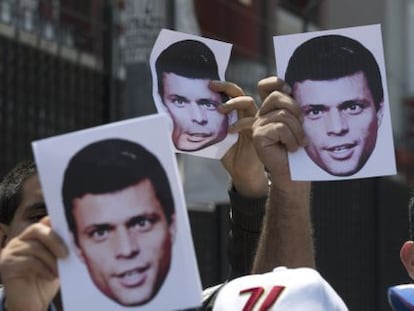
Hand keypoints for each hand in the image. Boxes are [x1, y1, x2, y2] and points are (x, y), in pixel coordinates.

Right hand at [0, 217, 67, 310]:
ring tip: (59, 271)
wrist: (32, 303)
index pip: (43, 222)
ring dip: (51, 260)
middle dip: (55, 240)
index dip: (56, 224)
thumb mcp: (56, 260)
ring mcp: (11, 252)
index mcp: (31, 237)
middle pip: (37, 229)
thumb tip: (71, 232)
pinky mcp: (6, 265)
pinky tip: (50, 276)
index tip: (70, 230)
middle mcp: (19, 241)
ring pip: (35, 247)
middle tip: (66, 254)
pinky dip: (43, 268)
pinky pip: (29, 261)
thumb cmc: (46, 280)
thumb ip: (60, 245)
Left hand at [209, 80, 267, 197]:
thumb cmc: (231, 155)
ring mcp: (254, 122)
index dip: (223, 86)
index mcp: (238, 113)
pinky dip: (239, 123)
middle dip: (227, 87)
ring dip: (233, 103)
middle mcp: (247, 114)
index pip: (233, 93)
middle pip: (240, 93)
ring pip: (248, 103)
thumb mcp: (217, 137)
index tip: (209, 84)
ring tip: (220, 109)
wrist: (243, 172)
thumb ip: (211, 127)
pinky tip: (230, 130)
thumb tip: (188, 121)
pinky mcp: (258, 133)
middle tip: (212, 86)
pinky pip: (251, 122)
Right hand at [252, 77, 305, 182]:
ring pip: (283, 115)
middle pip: (277, 97)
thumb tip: (296, 90)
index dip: (277, 83)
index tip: (291, 91)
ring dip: (297, 131)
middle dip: (296, 110)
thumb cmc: (299, 147)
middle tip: (302, 127)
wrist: (293, 172)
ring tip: (299, 143)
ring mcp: (258, 125)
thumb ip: (295, 106)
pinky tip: (290, 148)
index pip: (268, 85)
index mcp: (271, 109)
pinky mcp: (257, 135)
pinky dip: (291, 139)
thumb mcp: (299, 122)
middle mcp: (261, 115)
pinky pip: (280, 128)